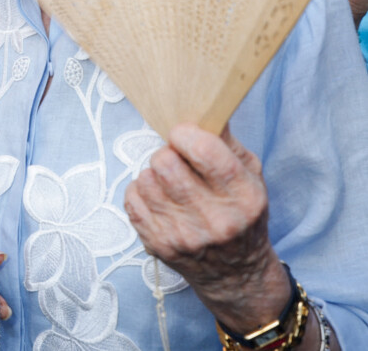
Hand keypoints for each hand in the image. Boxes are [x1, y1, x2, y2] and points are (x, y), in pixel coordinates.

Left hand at [124, 124, 289, 332]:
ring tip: (170, 180)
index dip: (186, 133)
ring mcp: (184, 236)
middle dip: (168, 152)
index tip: (183, 133)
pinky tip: (159, 197)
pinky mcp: (159, 245)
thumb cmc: (242, 215)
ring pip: (146, 178)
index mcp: (243, 196)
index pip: (204, 151)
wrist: (236, 274)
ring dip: (155, 172)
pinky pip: (132, 198)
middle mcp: (215, 220)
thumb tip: (204, 107)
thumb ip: (227, 142)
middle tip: (178, 159)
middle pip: (166, 163)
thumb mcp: (250, 176)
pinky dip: (142, 190)